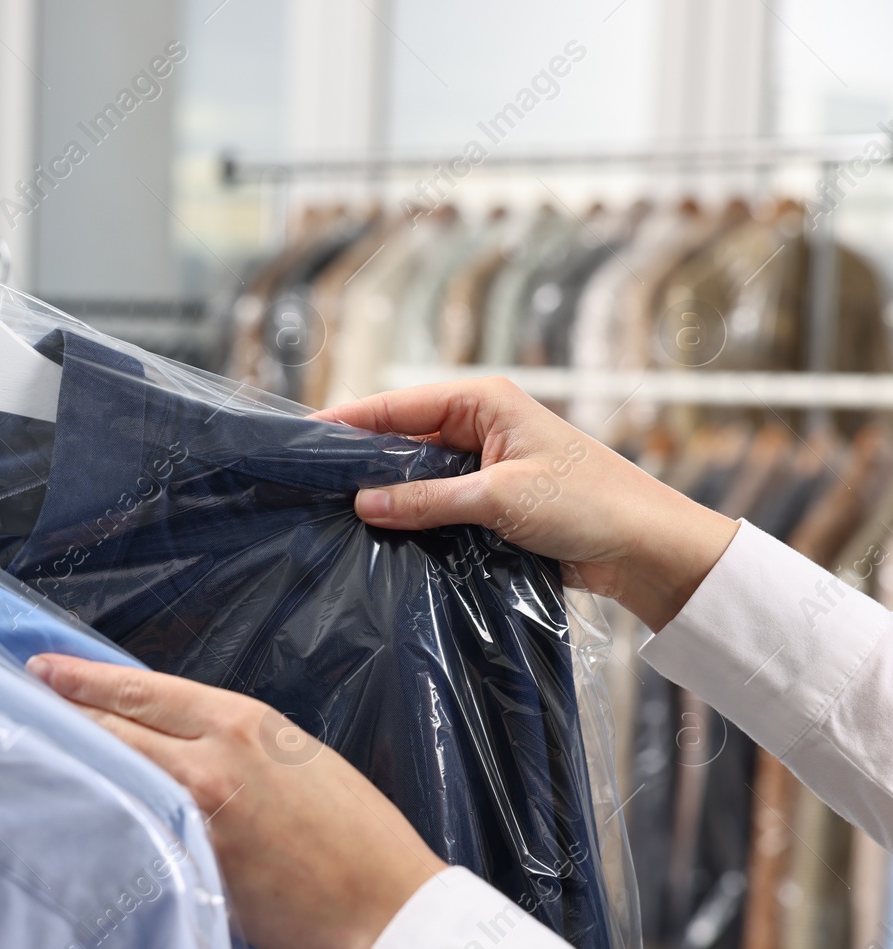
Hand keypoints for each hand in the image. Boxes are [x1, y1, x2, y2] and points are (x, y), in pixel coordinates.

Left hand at [26, 653, 446, 948]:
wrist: (382, 906)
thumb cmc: (352, 828)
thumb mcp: (292, 751)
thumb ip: (225, 736)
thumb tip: (165, 729)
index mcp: (240, 723)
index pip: (138, 690)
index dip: (82, 678)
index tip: (44, 668)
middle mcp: (208, 765)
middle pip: (112, 728)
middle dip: (64, 713)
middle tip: (23, 703)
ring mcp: (192, 822)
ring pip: (112, 778)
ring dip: (77, 763)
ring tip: (41, 750)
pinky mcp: (188, 871)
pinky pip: (131, 832)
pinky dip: (106, 816)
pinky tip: (82, 810)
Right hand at [314, 377, 738, 630]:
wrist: (646, 547)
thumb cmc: (588, 503)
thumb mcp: (500, 498)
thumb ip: (427, 499)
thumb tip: (364, 502)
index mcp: (482, 400)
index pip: (397, 404)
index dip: (348, 421)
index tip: (302, 439)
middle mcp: (478, 424)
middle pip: (400, 437)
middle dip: (361, 461)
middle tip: (309, 485)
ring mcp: (482, 463)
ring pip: (414, 474)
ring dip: (386, 493)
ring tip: (333, 511)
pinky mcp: (488, 500)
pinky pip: (435, 502)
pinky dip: (411, 515)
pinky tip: (380, 534)